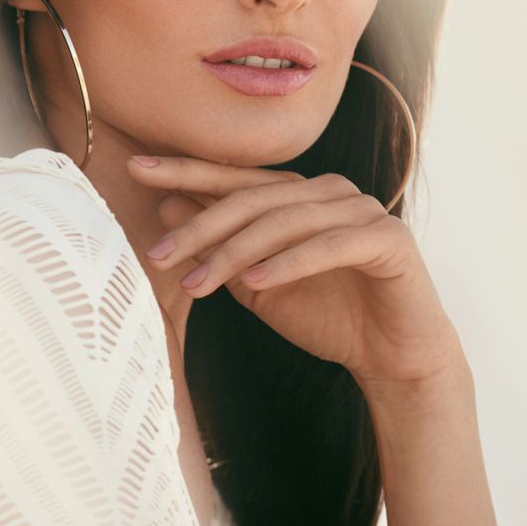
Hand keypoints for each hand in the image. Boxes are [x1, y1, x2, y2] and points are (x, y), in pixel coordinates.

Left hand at [125, 154, 465, 387]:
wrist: (392, 356)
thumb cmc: (325, 316)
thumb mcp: (255, 284)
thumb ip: (219, 247)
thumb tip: (166, 206)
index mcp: (297, 195)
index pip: (234, 178)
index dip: (185, 171)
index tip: (135, 168)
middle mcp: (329, 191)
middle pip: (254, 198)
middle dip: (200, 226)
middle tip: (157, 255)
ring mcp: (362, 210)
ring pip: (286, 220)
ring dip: (236, 252)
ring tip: (197, 283)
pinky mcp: (389, 239)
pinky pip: (330, 245)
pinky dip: (289, 263)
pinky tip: (255, 282)